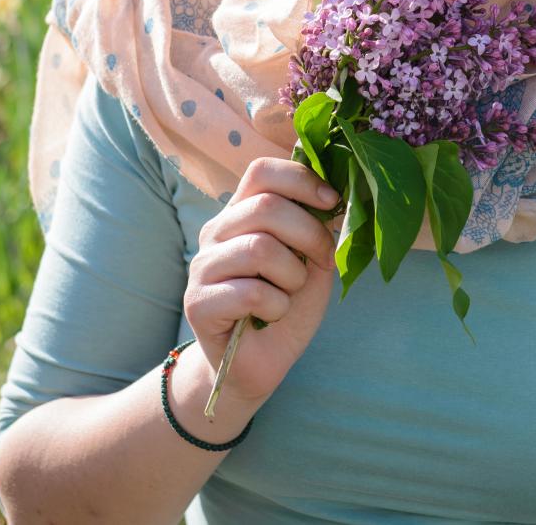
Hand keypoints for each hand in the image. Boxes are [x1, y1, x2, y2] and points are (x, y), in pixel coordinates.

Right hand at [183, 157, 341, 405]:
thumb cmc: (287, 306)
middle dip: (309, 234)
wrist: (260, 363)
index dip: (302, 179)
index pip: (262, 171)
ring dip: (292, 275)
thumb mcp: (312, 260)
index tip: (332, 202)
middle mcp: (216, 232)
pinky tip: (271, 316)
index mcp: (242, 213)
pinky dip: (276, 306)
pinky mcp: (197, 303)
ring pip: (259, 248)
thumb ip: (317, 227)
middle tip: (320, 262)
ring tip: (289, 293)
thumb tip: (338, 197)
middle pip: (266, 207)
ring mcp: (202, 266)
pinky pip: (250, 293)